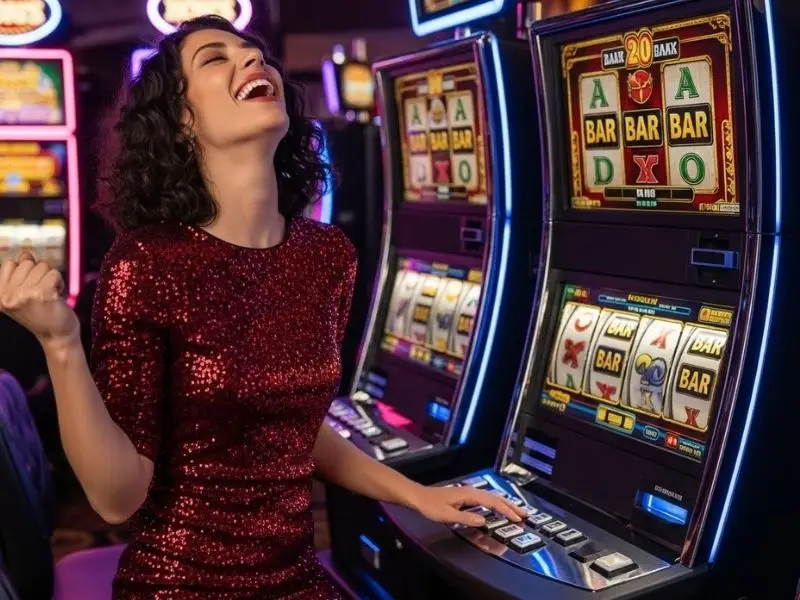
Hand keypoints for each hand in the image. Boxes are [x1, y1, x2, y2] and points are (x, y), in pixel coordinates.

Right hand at [0, 253, 79, 350]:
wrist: (56, 335)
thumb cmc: (42, 313)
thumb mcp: (21, 294)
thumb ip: (19, 274)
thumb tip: (25, 254)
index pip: (9, 264)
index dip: (25, 271)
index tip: (30, 288)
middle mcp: (8, 295)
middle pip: (26, 263)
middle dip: (39, 274)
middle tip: (42, 292)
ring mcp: (24, 295)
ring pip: (42, 266)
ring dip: (50, 278)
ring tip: (49, 294)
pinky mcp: (42, 294)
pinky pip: (54, 273)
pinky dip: (60, 282)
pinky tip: (57, 296)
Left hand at [410, 484, 528, 527]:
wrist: (418, 496)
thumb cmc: (430, 505)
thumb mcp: (447, 515)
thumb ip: (466, 519)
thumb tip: (484, 521)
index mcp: (469, 495)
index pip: (492, 502)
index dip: (506, 510)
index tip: (517, 518)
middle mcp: (470, 491)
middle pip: (495, 497)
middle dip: (511, 505)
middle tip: (525, 514)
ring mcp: (468, 493)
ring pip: (491, 497)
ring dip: (505, 504)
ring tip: (516, 511)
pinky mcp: (465, 496)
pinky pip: (485, 499)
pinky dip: (495, 503)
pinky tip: (497, 508)